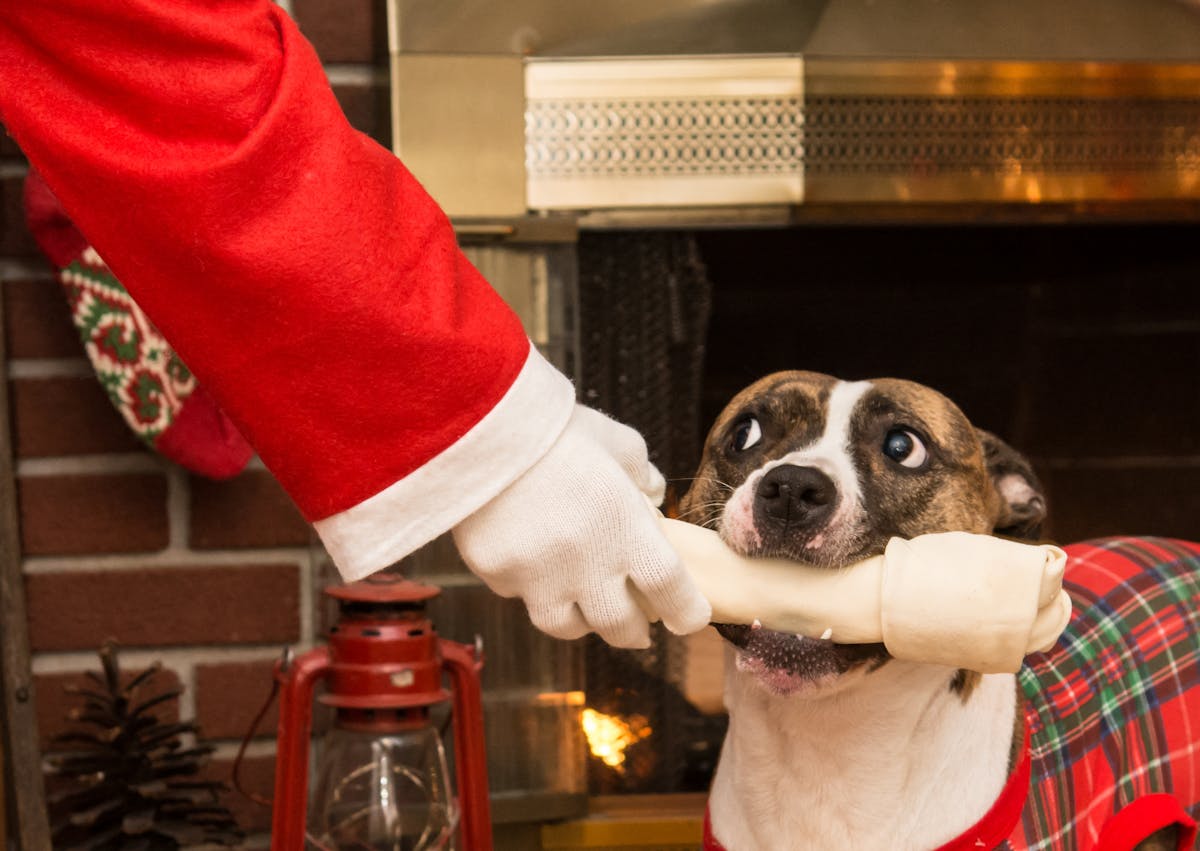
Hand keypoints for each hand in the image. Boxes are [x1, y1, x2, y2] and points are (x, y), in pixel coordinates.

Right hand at [452, 404, 711, 647]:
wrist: (482, 426)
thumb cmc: (558, 429)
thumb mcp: (618, 442)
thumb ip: (641, 473)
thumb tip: (652, 492)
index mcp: (627, 532)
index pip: (670, 591)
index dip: (686, 611)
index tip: (690, 617)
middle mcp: (587, 566)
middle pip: (621, 627)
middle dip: (634, 632)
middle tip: (638, 630)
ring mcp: (538, 577)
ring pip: (567, 626)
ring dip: (583, 622)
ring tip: (585, 611)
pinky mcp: (497, 575)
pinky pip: (519, 594)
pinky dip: (531, 586)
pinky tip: (530, 564)